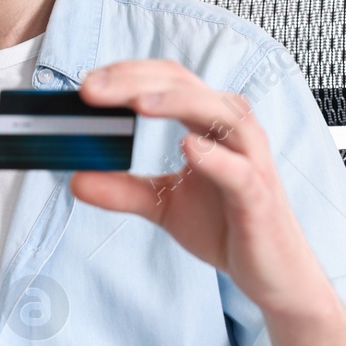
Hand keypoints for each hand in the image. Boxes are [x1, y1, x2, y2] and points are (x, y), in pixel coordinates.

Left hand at [67, 60, 333, 317]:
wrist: (270, 273)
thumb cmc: (227, 226)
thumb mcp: (163, 205)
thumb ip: (123, 190)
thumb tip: (75, 180)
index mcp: (209, 123)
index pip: (168, 80)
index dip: (128, 73)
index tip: (86, 83)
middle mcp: (233, 130)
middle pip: (187, 86)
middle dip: (137, 82)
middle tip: (91, 89)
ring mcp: (251, 160)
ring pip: (220, 113)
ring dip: (177, 103)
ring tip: (137, 104)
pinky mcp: (258, 195)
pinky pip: (240, 170)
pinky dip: (215, 157)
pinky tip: (188, 147)